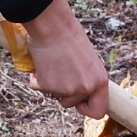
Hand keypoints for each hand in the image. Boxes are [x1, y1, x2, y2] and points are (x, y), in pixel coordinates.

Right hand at [20, 0, 109, 116]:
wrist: (52, 25)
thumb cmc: (69, 36)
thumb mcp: (88, 61)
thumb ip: (87, 78)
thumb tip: (81, 93)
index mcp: (100, 81)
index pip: (98, 111)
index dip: (87, 109)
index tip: (79, 102)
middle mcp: (86, 87)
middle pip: (72, 105)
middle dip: (63, 94)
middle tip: (61, 75)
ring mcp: (67, 89)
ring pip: (55, 97)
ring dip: (51, 85)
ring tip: (52, 64)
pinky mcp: (48, 85)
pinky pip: (39, 88)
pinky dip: (36, 78)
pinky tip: (41, 62)